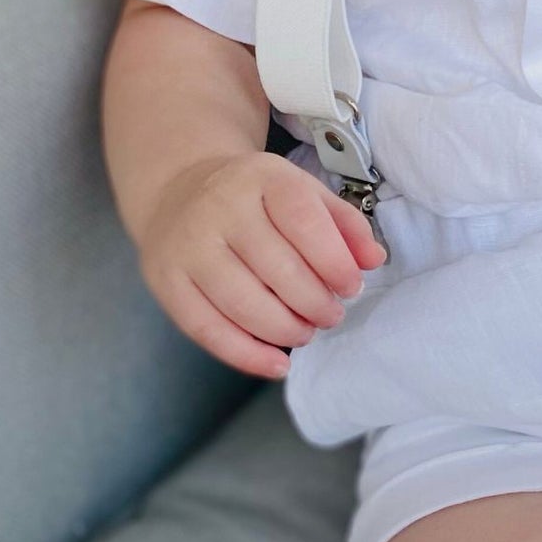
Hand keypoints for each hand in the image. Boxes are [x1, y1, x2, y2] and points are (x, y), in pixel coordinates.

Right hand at [137, 150, 386, 379]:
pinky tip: (277, 363)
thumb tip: (375, 260)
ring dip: (285, 329)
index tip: (352, 287)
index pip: (303, 221)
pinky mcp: (166, 281)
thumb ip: (344, 224)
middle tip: (332, 315)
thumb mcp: (303, 191)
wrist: (179, 190)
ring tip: (306, 331)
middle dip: (314, 302)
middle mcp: (221, 208)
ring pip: (243, 303)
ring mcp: (189, 246)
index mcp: (263, 178)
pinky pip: (207, 329)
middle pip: (276, 268)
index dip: (334, 262)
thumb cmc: (256, 197)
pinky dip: (246, 355)